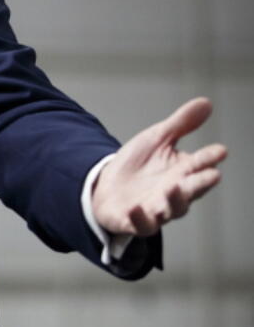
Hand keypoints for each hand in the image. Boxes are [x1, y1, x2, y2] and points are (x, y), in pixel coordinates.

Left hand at [92, 97, 227, 236]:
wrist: (105, 186)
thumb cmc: (138, 164)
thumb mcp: (157, 139)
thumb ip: (181, 124)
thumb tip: (207, 102)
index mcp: (182, 172)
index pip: (201, 165)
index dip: (210, 158)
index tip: (220, 150)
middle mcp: (174, 193)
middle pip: (192, 190)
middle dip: (201, 183)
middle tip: (213, 175)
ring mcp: (156, 209)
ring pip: (172, 210)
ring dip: (175, 201)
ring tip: (174, 188)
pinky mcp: (134, 221)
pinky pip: (140, 224)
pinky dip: (140, 218)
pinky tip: (135, 208)